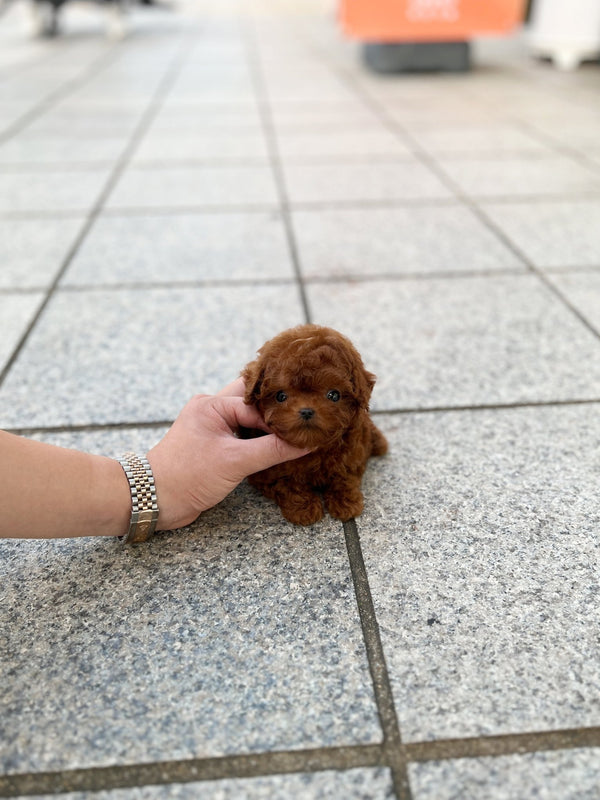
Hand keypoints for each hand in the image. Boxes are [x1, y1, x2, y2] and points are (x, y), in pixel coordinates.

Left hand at [147, 378, 309, 529]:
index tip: (307, 426)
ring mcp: (212, 426)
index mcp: (212, 404)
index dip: (283, 417)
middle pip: (254, 401)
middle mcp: (211, 409)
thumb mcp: (235, 462)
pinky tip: (277, 444)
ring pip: (249, 417)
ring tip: (296, 428)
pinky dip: (260, 437)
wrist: (155, 501)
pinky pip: (243, 433)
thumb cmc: (187, 477)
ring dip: (268, 424)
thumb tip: (306, 442)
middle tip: (305, 414)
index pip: (258, 406)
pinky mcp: (214, 444)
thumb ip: (273, 450)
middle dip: (277, 409)